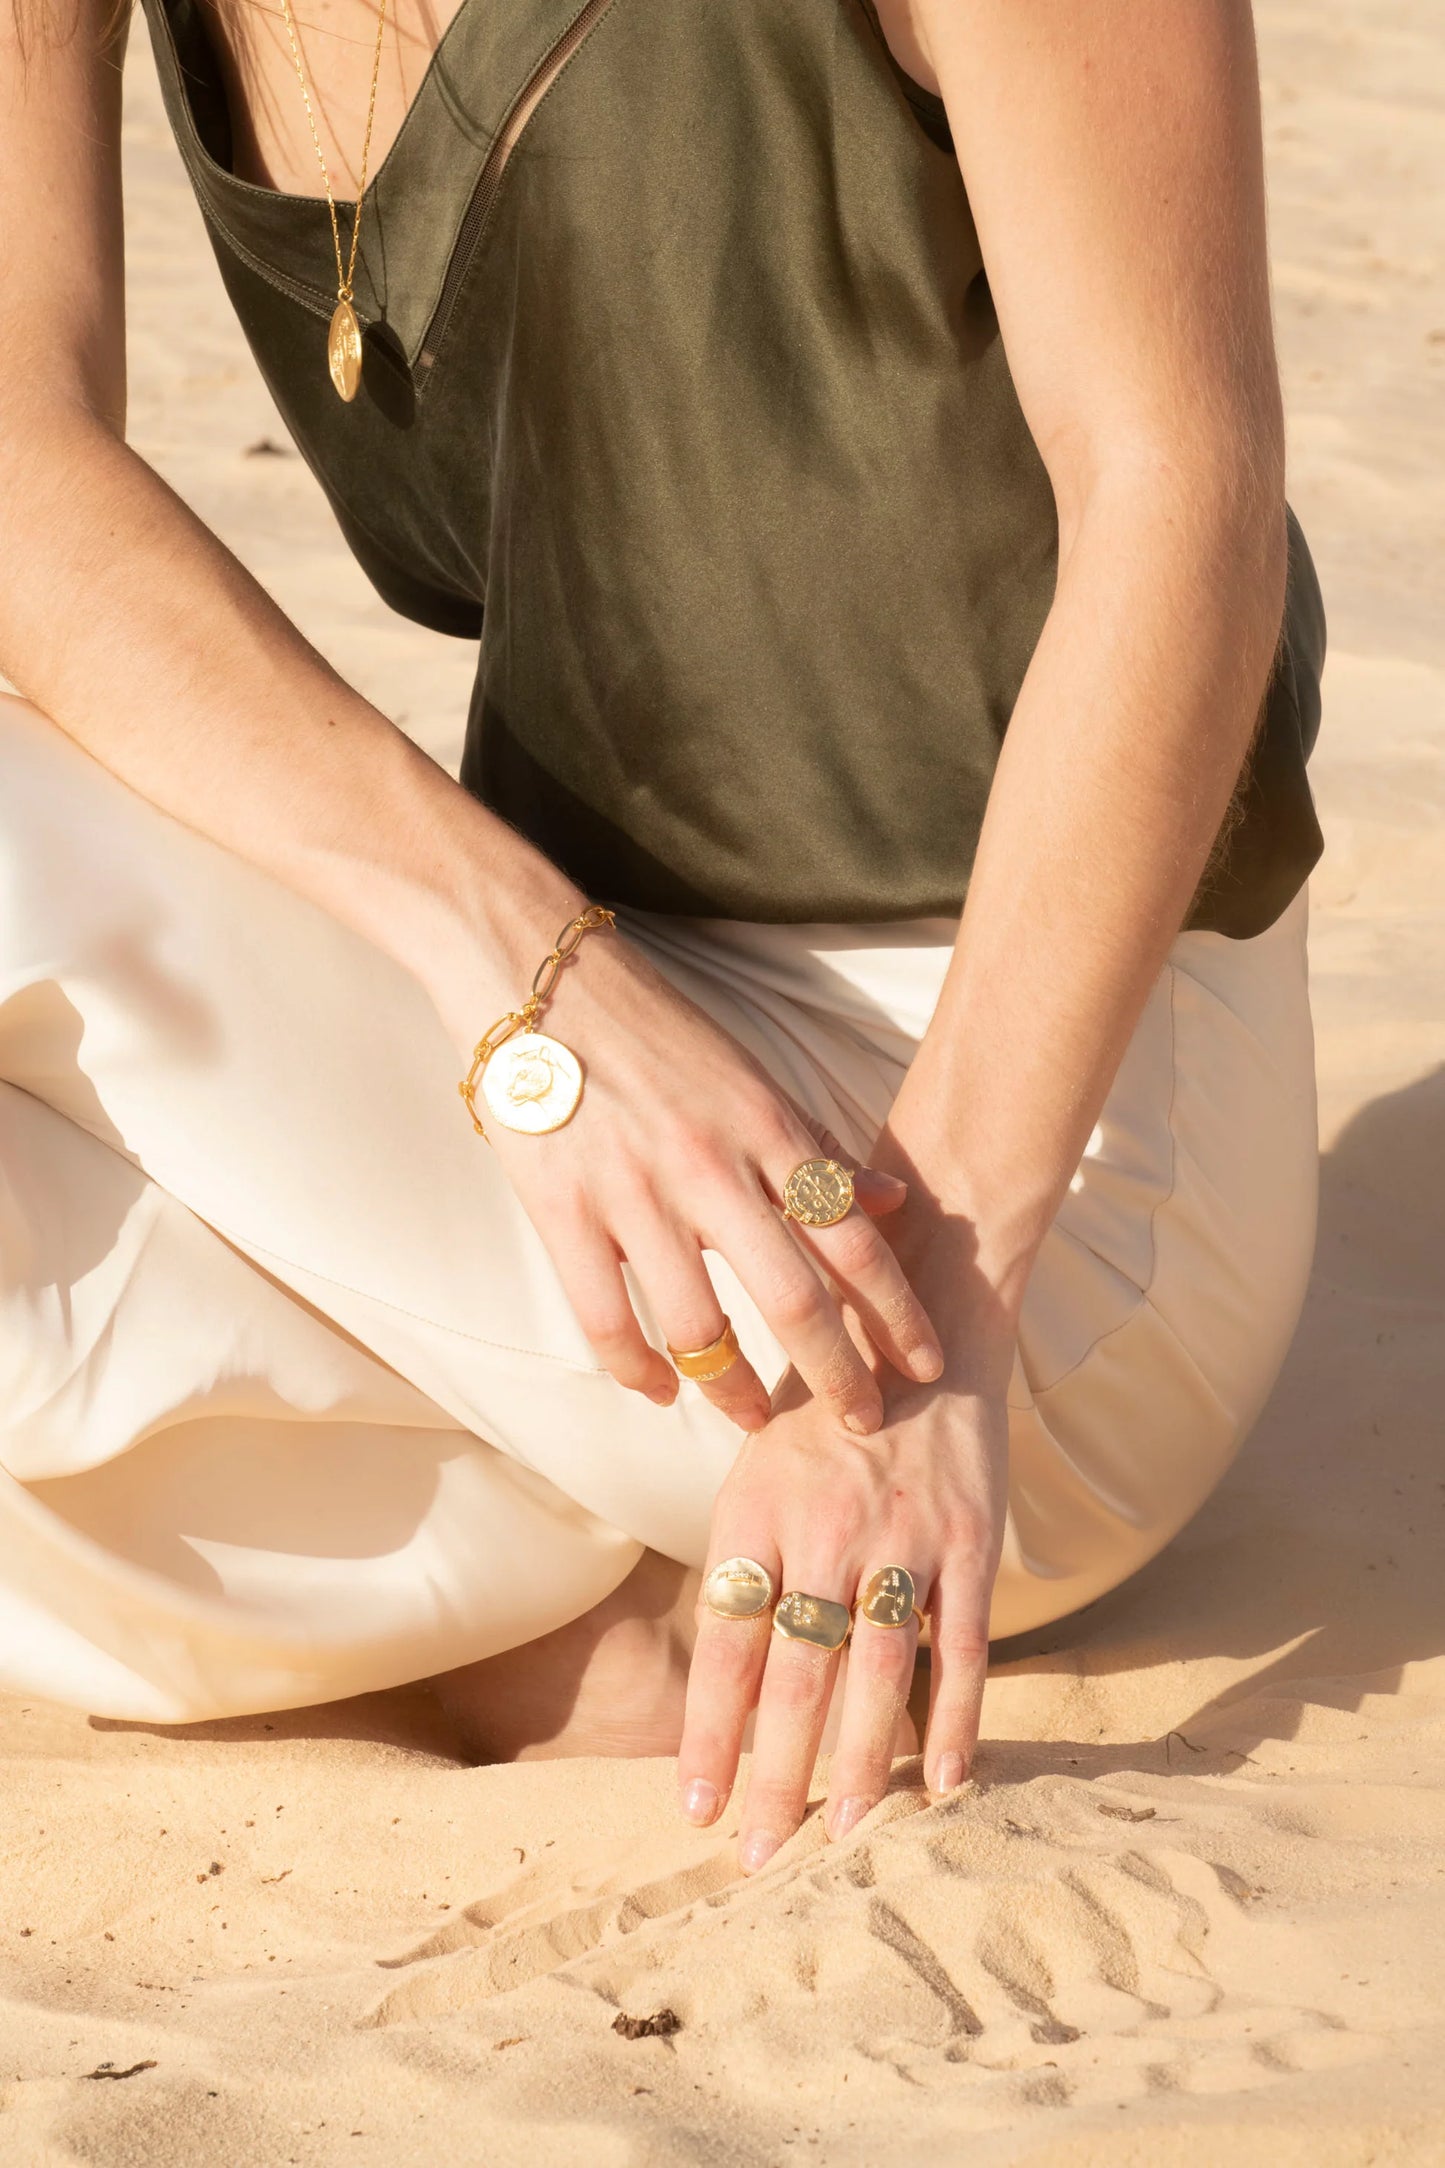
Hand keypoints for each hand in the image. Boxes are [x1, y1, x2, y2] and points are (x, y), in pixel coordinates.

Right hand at [448, 913, 944, 1434]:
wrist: (534, 975)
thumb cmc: (649, 1025)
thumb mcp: (748, 1073)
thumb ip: (814, 1144)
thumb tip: (888, 1200)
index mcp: (765, 1128)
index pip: (853, 1239)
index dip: (897, 1312)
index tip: (926, 1362)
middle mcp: (710, 1166)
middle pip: (795, 1299)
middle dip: (839, 1375)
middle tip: (863, 1423)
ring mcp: (633, 1192)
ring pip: (700, 1325)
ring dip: (734, 1389)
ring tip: (750, 1419)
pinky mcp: (562, 1211)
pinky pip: (605, 1319)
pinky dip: (637, 1370)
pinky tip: (658, 1391)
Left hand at [675, 1309, 1011, 1866]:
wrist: (917, 1323)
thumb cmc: (820, 1414)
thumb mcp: (756, 1468)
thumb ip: (743, 1562)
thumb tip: (727, 1678)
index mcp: (755, 1512)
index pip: (723, 1644)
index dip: (709, 1733)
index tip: (694, 1809)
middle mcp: (824, 1529)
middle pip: (795, 1676)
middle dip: (776, 1777)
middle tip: (759, 1857)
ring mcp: (902, 1536)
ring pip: (876, 1674)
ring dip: (860, 1765)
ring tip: (842, 1837)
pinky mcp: (968, 1539)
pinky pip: (965, 1646)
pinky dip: (957, 1719)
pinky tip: (946, 1781)